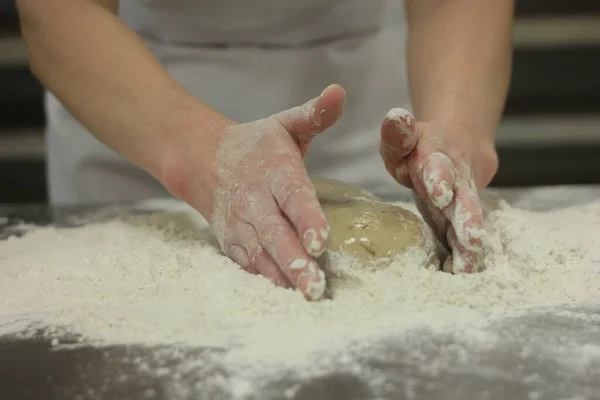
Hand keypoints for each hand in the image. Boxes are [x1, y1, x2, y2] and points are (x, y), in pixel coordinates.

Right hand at [162, 85, 345, 299]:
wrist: (204, 160)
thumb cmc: (256, 145)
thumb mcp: (285, 124)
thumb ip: (315, 113)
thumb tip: (339, 92)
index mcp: (273, 171)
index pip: (292, 196)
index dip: (306, 219)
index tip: (320, 242)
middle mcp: (254, 200)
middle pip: (275, 233)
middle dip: (295, 261)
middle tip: (315, 286)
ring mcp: (240, 223)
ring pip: (260, 254)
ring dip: (281, 276)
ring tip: (304, 295)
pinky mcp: (230, 241)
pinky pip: (246, 262)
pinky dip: (263, 278)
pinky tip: (283, 294)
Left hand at [379, 109, 497, 272]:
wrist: (457, 148)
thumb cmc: (417, 148)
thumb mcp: (404, 137)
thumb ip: (398, 133)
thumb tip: (394, 119)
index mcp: (436, 156)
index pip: (437, 165)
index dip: (439, 178)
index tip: (439, 194)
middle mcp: (455, 180)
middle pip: (463, 197)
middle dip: (466, 217)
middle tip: (470, 237)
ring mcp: (462, 201)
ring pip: (469, 220)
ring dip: (471, 240)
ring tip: (470, 263)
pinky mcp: (462, 220)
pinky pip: (466, 238)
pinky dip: (467, 255)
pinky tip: (466, 273)